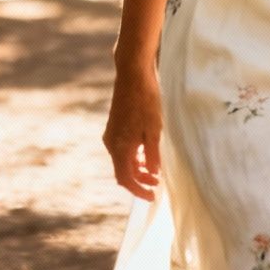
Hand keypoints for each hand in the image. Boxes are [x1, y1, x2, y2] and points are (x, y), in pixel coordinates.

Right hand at [104, 59, 162, 200]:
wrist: (133, 73)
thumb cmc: (146, 101)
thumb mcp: (154, 130)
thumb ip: (153, 155)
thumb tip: (154, 174)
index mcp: (119, 146)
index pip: (125, 178)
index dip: (138, 190)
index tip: (152, 196)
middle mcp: (111, 143)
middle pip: (123, 171)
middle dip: (140, 180)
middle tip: (158, 184)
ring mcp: (112, 134)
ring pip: (123, 160)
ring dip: (138, 168)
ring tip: (156, 171)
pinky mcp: (115, 126)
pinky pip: (123, 149)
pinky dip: (134, 156)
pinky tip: (148, 154)